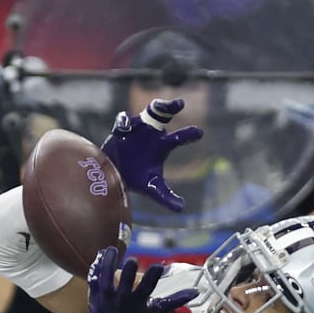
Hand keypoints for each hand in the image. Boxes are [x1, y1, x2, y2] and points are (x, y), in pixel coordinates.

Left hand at [86, 246, 197, 312]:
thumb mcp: (156, 311)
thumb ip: (175, 300)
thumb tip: (196, 291)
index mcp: (138, 304)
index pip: (146, 291)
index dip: (152, 279)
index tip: (159, 266)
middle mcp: (122, 301)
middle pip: (125, 287)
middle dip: (128, 274)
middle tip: (132, 260)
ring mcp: (107, 298)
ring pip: (105, 281)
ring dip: (108, 266)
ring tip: (112, 250)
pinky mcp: (95, 294)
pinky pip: (93, 279)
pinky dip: (96, 267)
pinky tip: (102, 253)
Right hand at [100, 97, 202, 211]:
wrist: (113, 175)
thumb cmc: (136, 179)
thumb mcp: (152, 189)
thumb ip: (166, 197)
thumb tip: (181, 208)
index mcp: (162, 146)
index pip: (178, 138)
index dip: (189, 134)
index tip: (200, 133)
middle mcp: (152, 133)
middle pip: (165, 116)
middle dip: (171, 107)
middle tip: (180, 103)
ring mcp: (137, 128)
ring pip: (146, 112)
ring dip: (153, 107)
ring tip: (158, 106)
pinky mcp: (121, 129)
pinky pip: (123, 120)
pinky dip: (123, 122)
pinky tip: (123, 129)